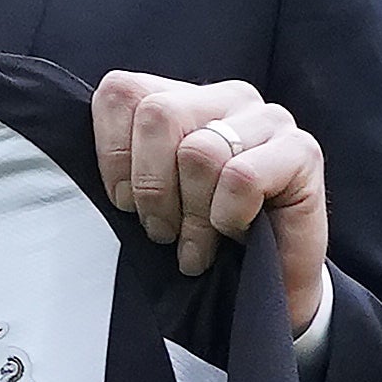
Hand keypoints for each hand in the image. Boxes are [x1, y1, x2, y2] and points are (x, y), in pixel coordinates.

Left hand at [91, 72, 327, 330]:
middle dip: (151, 187)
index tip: (122, 202)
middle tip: (163, 230)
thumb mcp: (149, 200)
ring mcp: (269, 119)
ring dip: (192, 215)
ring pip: (199, 151)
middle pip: (158, 115)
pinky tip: (236, 233)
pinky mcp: (303, 151)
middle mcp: (227, 97)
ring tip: (198, 244)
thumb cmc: (201, 241)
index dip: (112, 154)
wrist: (267, 289)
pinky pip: (241, 177)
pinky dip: (228, 217)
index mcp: (183, 98)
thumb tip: (78, 162)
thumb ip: (123, 166)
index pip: (121, 92)